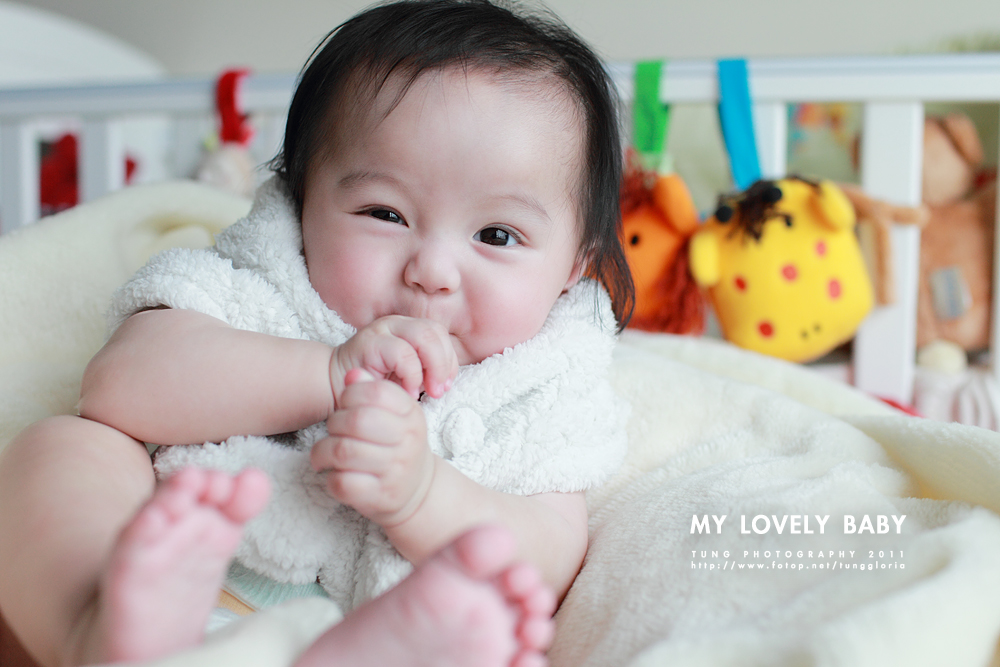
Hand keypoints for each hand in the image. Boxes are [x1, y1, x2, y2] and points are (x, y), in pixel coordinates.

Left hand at [311, 368, 435, 526]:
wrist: (417, 490)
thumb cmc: (396, 444)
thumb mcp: (393, 414)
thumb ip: (372, 390)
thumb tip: (352, 374)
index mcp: (411, 414)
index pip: (376, 392)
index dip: (350, 395)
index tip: (345, 405)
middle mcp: (409, 441)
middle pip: (357, 421)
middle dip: (335, 423)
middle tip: (333, 430)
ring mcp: (396, 470)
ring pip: (343, 451)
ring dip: (323, 451)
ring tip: (323, 453)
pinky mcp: (381, 496)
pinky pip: (343, 482)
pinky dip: (330, 477)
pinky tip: (334, 473)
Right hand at [329, 316, 457, 409]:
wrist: (334, 386)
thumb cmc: (373, 384)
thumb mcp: (406, 376)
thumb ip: (426, 372)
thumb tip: (447, 382)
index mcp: (409, 328)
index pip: (440, 334)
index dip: (449, 360)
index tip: (446, 386)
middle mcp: (396, 323)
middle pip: (434, 332)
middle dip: (444, 364)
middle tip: (439, 391)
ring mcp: (382, 329)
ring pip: (423, 337)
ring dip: (432, 367)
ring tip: (428, 391)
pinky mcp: (369, 342)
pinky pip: (402, 353)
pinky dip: (412, 375)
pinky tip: (408, 392)